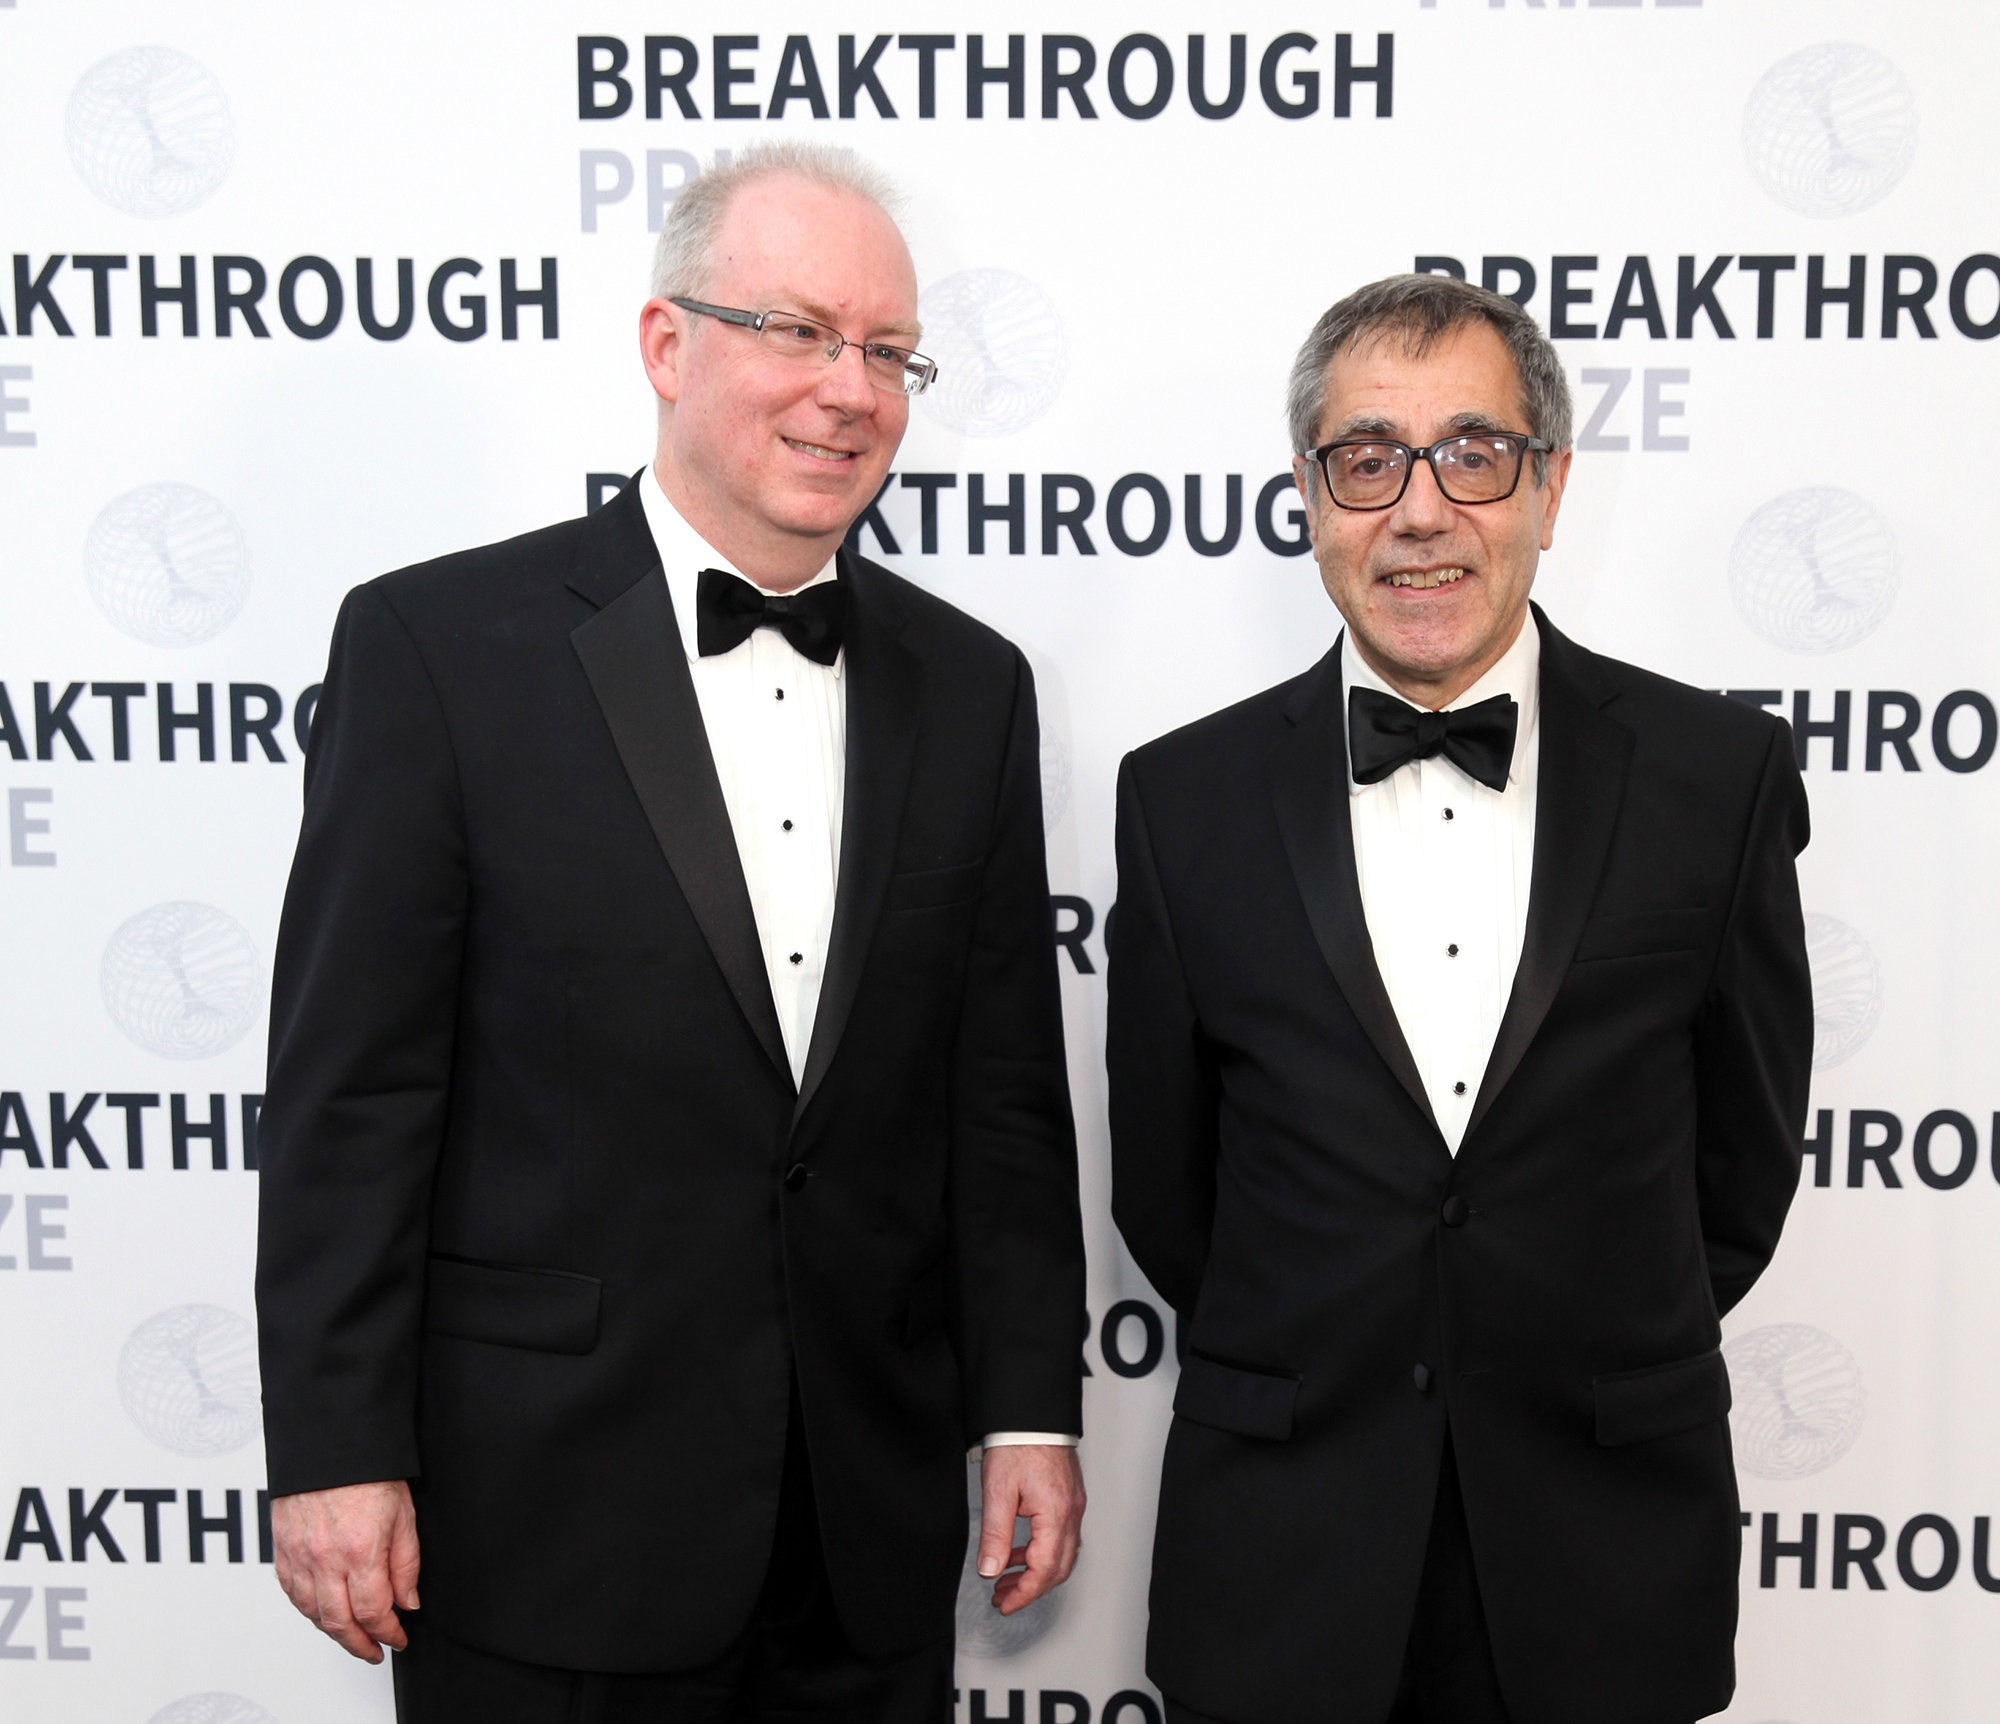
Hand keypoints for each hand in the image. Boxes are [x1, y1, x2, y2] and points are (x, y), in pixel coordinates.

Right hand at [271, 1480, 420, 1662]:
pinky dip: (309, 1611)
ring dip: (334, 1633)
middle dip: (360, 1645)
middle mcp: (325, 1560)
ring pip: (313, 1613)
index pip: (373, 1612)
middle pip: (339, 1623)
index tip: (398, 1638)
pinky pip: (292, 1594)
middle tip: (375, 1651)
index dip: (388, 1633)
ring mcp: (299, 1557)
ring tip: (353, 1638)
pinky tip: (324, 1613)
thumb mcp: (404, 1515)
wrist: (331, 1442)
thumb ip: (406, 1563)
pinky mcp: (282, 1550)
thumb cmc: (370, 1471)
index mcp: (360, 1551)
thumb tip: (408, 1602)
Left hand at [977, 1443, 1084, 1614]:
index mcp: (1055, 1514)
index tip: (1004, 1605)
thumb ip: (995, 1535)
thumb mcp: (998, 1491)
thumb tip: (990, 1570)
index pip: (1044, 1571)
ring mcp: (1074, 1506)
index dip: (1024, 1595)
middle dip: (1030, 1589)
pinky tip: (1020, 1552)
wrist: (1032, 1414)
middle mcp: (1071, 1513)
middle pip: (1059, 1569)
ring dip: (1036, 1573)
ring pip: (1063, 1555)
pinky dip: (1042, 1553)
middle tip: (1003, 1597)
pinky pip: (1062, 1537)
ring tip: (1006, 1578)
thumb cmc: (1018, 1443)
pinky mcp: (1070, 1498)